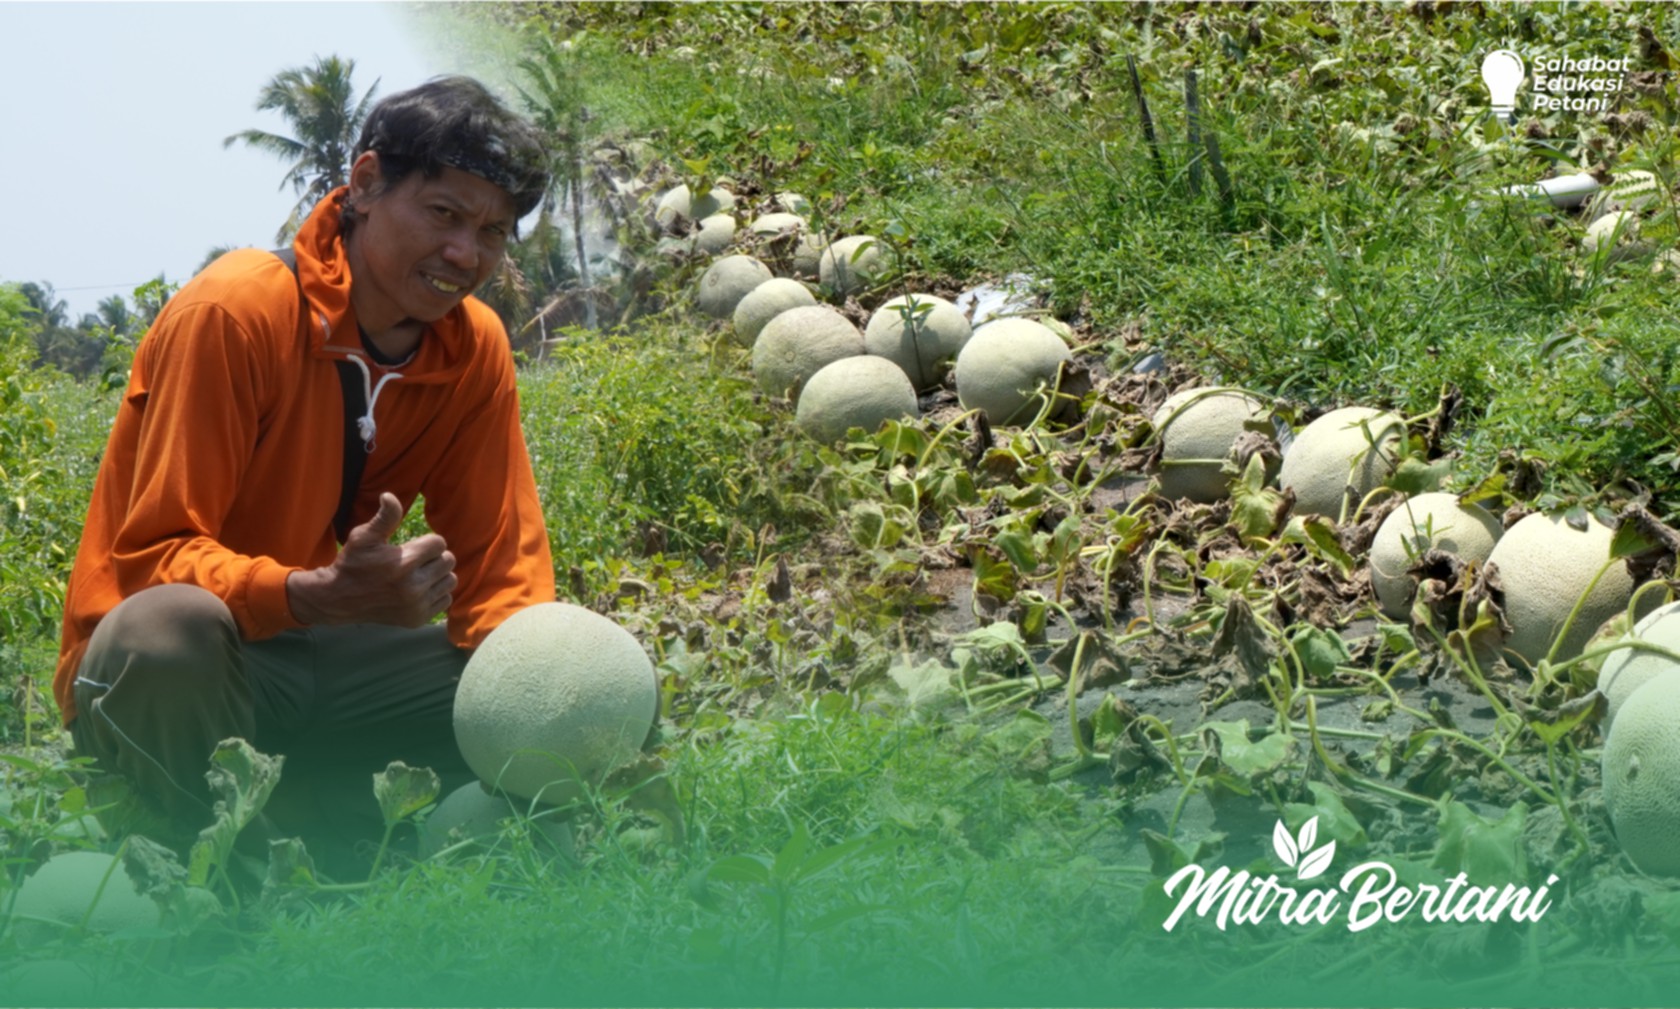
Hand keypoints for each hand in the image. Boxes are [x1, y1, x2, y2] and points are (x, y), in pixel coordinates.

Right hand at [286, 493, 456, 626]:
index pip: (439, 543)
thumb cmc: (352, 564)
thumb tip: (390, 496)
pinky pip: (445, 599)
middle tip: (417, 560)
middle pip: (449, 561)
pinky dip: (436, 593)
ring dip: (439, 575)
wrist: (339, 599)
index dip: (428, 542)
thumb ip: (384, 517)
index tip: (413, 547)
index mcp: (403, 563)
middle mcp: (413, 586)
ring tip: (420, 573)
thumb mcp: (363, 537)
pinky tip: (419, 589)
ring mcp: (417, 605)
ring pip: (450, 580)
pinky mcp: (418, 618)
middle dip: (435, 557)